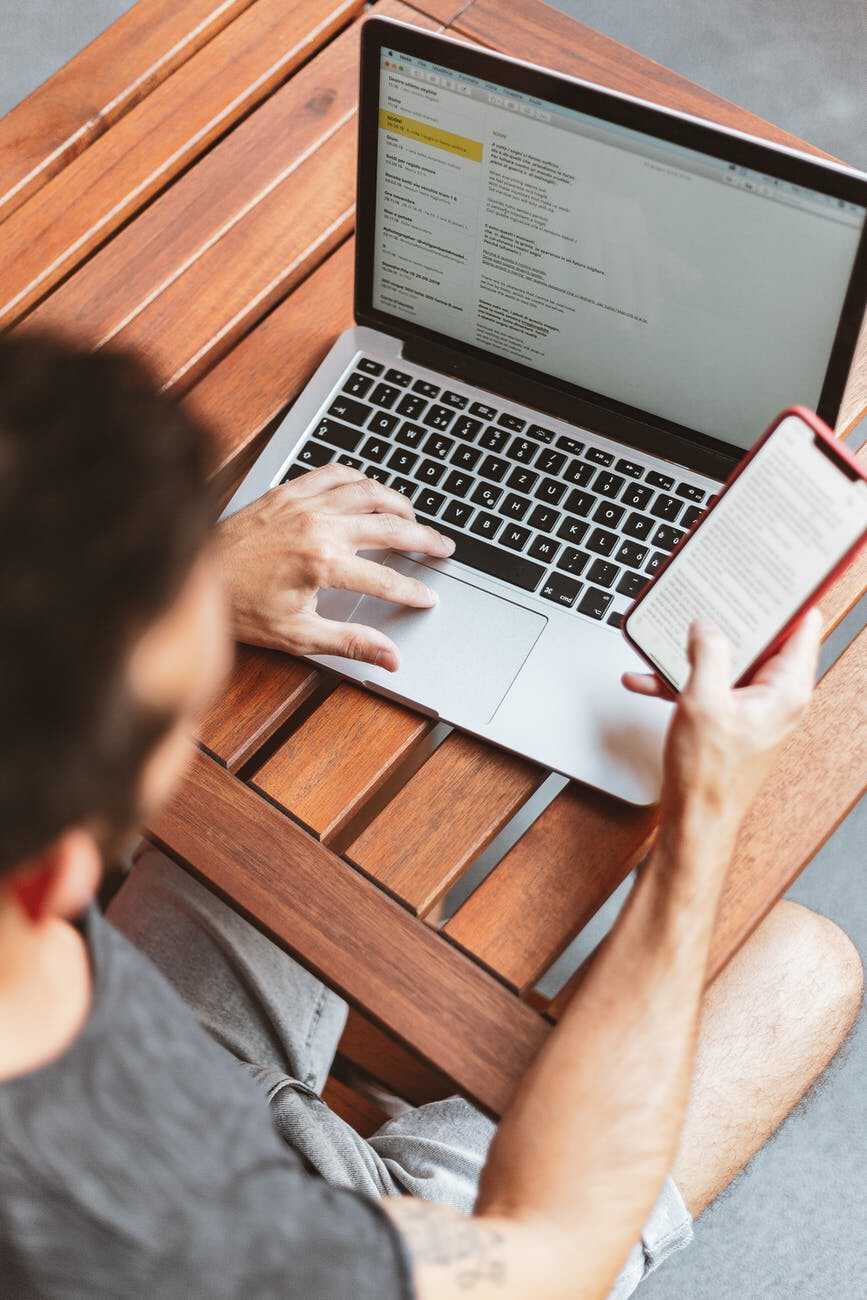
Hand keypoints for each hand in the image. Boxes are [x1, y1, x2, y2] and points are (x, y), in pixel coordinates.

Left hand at [217, 463, 454, 669]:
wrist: (195, 576)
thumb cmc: (240, 608)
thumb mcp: (299, 636)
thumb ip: (351, 642)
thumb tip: (389, 658)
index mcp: (323, 564)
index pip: (385, 578)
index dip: (412, 590)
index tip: (429, 596)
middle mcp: (318, 526)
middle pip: (389, 527)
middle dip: (423, 539)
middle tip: (443, 547)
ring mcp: (303, 504)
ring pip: (368, 491)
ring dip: (397, 502)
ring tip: (414, 516)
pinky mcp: (287, 491)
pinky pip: (334, 473)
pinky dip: (358, 478)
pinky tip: (368, 489)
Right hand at [623, 611, 821, 829]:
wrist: (694, 819)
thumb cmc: (709, 774)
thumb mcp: (703, 701)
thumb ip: (708, 653)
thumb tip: (706, 626)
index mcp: (786, 688)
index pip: (802, 625)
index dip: (789, 596)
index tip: (774, 572)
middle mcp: (777, 696)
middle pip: (761, 639)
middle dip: (732, 618)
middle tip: (712, 593)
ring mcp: (754, 707)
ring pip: (729, 661)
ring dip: (696, 650)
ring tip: (668, 637)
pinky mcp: (731, 718)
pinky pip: (710, 685)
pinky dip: (681, 678)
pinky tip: (648, 677)